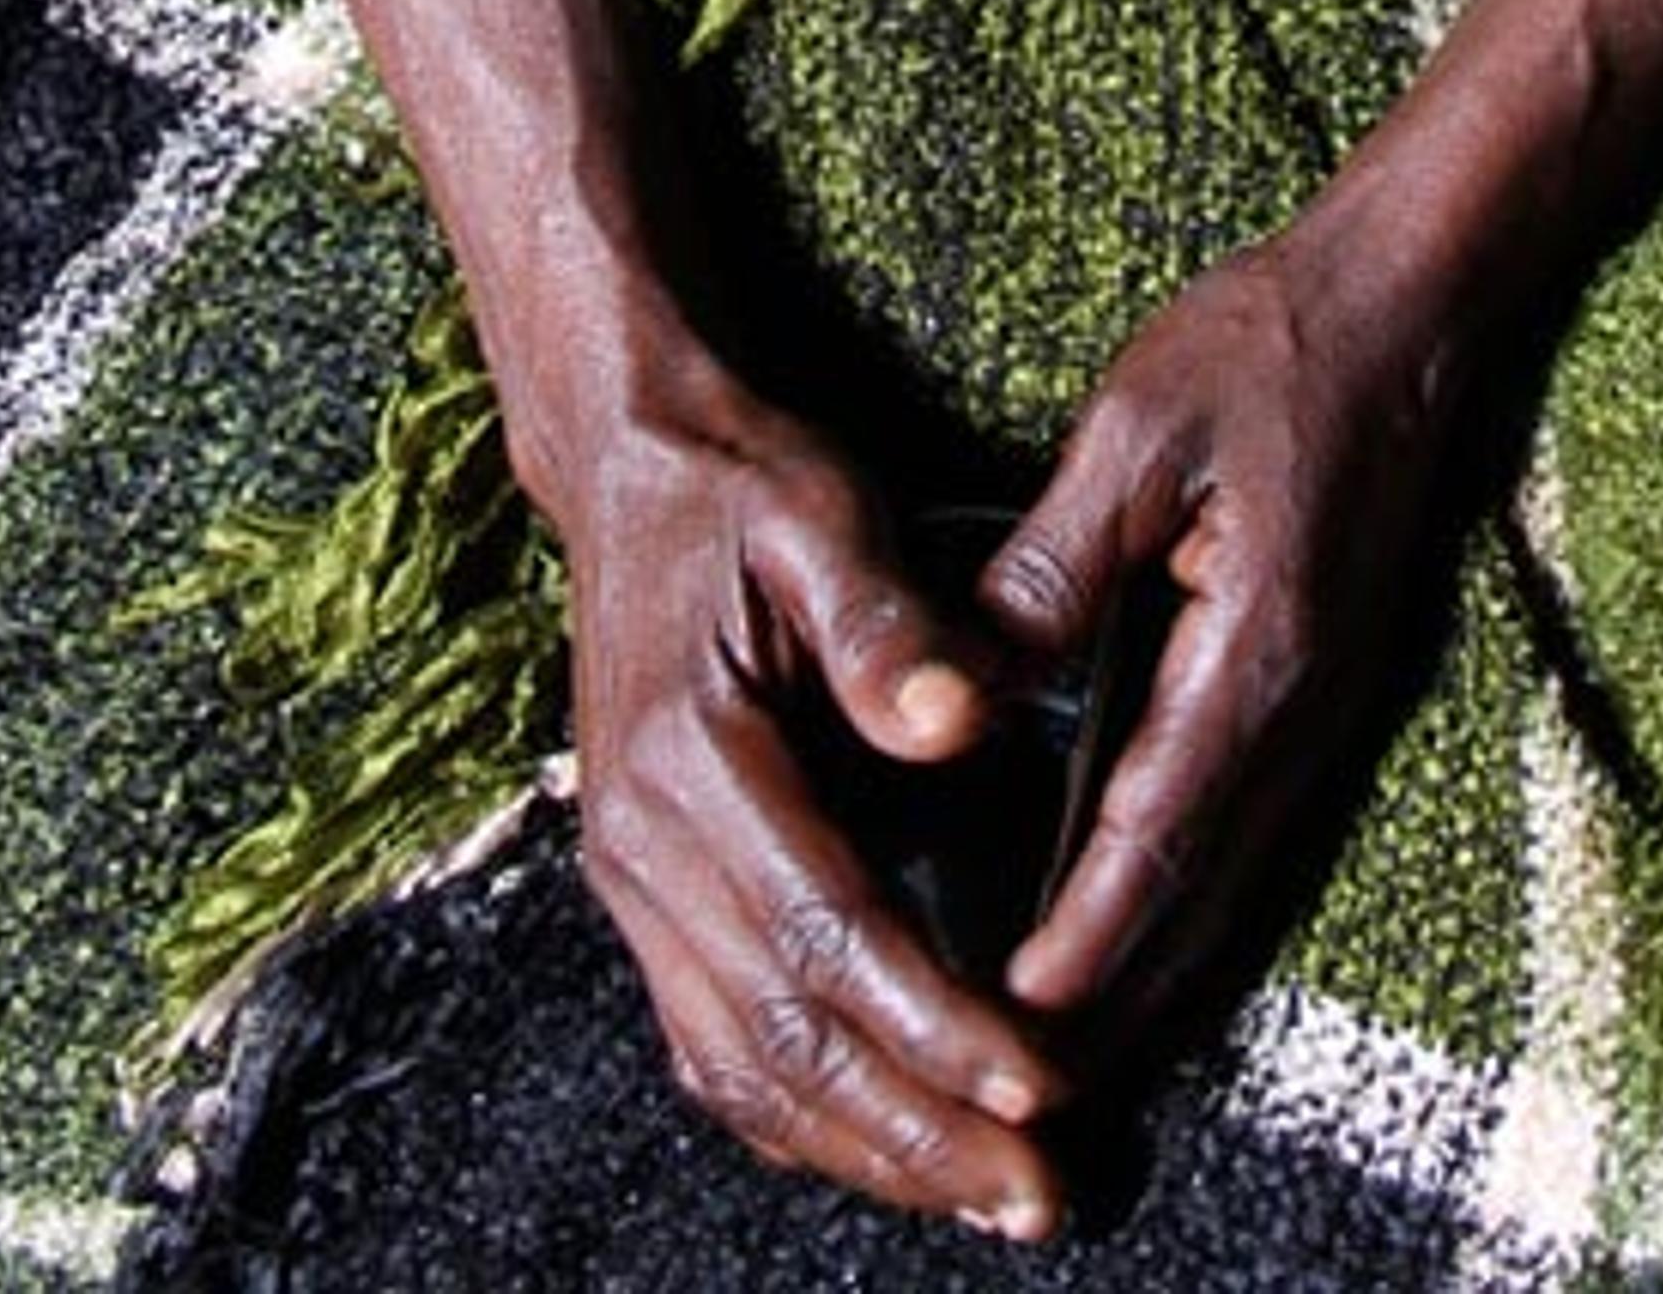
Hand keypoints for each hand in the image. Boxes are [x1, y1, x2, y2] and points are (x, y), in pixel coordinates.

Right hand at [564, 384, 1072, 1237]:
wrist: (628, 466)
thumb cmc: (740, 488)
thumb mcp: (820, 514)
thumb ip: (884, 624)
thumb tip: (959, 722)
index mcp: (689, 755)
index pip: (825, 928)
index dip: (932, 1020)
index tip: (1033, 1081)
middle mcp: (639, 841)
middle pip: (783, 1032)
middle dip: (915, 1129)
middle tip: (1035, 1191)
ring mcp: (631, 879)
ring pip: (742, 1065)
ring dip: (864, 1149)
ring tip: (984, 1195)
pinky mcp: (643, 891)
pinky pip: (711, 1042)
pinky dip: (796, 1117)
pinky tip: (879, 1147)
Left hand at [980, 219, 1471, 1053]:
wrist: (1402, 303)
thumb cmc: (1265, 348)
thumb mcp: (1134, 434)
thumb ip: (1054, 564)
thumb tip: (975, 678)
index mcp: (1259, 650)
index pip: (1160, 828)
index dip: (1087, 931)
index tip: (1017, 1012)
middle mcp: (1304, 705)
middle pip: (1205, 892)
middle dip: (1117, 994)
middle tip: (1023, 1083)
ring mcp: (1326, 702)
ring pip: (1235, 874)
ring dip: (1156, 963)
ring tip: (1071, 1044)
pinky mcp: (1321, 683)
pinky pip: (1252, 825)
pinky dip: (1192, 896)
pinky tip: (1142, 923)